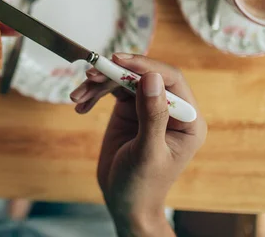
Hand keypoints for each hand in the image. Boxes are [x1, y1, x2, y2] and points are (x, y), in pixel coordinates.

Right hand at [70, 54, 206, 235]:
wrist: (124, 203)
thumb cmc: (142, 185)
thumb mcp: (147, 152)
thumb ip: (152, 115)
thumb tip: (151, 77)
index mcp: (187, 119)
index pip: (170, 79)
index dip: (145, 66)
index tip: (118, 60)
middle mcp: (169, 109)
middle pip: (143, 76)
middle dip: (115, 73)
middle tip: (89, 74)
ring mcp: (147, 108)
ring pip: (124, 81)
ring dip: (98, 84)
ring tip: (77, 95)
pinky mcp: (128, 111)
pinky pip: (111, 92)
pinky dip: (93, 95)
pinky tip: (79, 105)